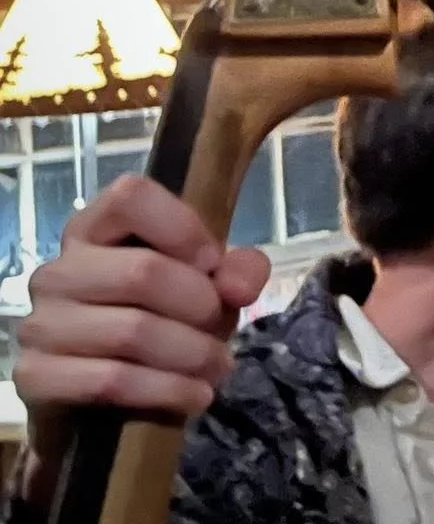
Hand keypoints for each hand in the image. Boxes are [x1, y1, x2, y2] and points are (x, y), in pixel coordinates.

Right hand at [14, 176, 270, 499]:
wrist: (105, 393)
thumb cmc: (162, 318)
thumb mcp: (208, 285)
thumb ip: (238, 271)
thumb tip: (238, 288)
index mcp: (96, 228)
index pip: (131, 197)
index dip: (183, 227)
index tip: (214, 263)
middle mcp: (59, 270)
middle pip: (143, 272)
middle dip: (201, 307)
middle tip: (225, 331)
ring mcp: (40, 323)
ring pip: (131, 332)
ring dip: (191, 355)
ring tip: (218, 368)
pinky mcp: (35, 376)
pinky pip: (109, 381)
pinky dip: (165, 390)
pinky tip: (194, 396)